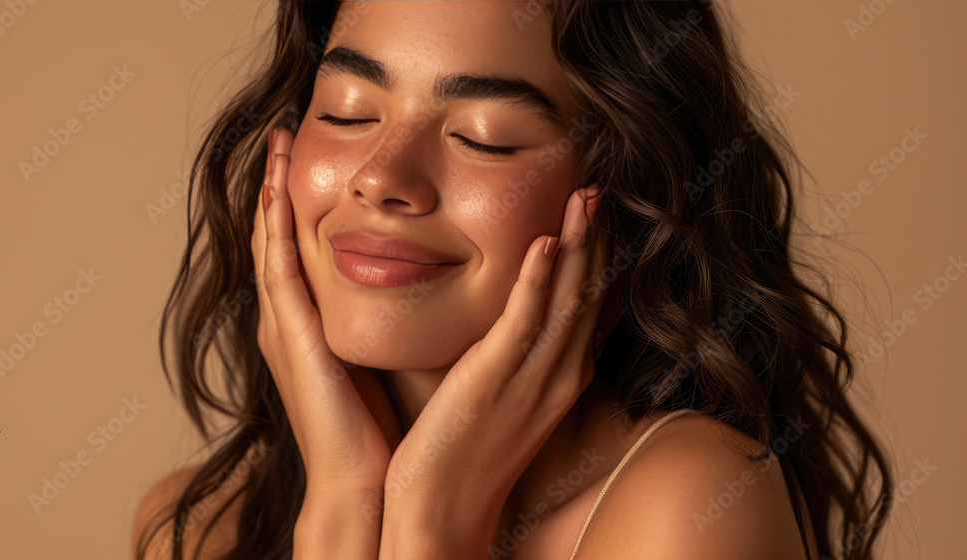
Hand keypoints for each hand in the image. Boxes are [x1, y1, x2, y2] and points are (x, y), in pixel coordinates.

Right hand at [251, 128, 396, 503]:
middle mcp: (288, 320)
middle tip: (282, 132)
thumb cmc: (378, 424)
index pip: (298, 247)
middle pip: (276, 236)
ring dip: (271, 191)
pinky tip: (278, 191)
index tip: (309, 155)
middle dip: (277, 183)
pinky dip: (275, 229)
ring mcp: (283, 327)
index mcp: (309, 324)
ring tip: (276, 144)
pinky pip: (279, 271)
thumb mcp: (381, 355)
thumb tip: (422, 284)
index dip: (299, 201)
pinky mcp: (290, 338)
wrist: (361, 479)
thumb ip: (386, 318)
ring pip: (270, 244)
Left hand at [381, 184, 609, 555]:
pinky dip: (539, 280)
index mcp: (563, 377)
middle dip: (598, 239)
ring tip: (585, 196)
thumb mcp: (507, 397)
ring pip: (568, 299)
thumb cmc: (466, 451)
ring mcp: (533, 379)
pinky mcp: (496, 380)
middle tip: (600, 189)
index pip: (591, 305)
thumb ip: (518, 355)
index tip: (598, 215)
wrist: (444, 509)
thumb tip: (514, 320)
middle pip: (590, 294)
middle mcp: (561, 375)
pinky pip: (525, 322)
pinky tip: (544, 243)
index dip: (597, 257)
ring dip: (578, 244)